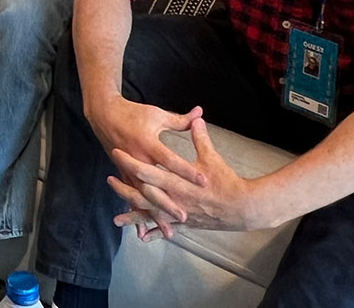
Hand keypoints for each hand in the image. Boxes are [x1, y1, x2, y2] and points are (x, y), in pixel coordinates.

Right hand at [86, 96, 205, 239]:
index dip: (186, 171)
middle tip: (183, 216)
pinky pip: (132, 197)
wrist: (104, 115)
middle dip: (168, 203)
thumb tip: (200, 113)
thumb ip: (180, 120)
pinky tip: (142, 231)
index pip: (170, 160)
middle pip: (154, 186)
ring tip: (168, 230)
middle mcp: (137, 159)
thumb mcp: (157, 115)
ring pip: (142, 197)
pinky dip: (137, 214)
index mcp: (147, 143)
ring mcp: (128, 169)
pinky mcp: (123, 174)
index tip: (202, 181)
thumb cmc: (133, 113)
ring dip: (154, 214)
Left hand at [108, 118, 262, 238]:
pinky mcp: (185, 223)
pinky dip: (153, 232)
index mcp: (178, 182)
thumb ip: (200, 138)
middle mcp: (175, 200)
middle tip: (109, 180)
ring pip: (150, 216)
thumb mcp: (212, 158)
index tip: (117, 153)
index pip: (148, 171)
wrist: (244, 208)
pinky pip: (165, 228)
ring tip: (116, 219)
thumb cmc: (227, 182)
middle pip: (142, 195)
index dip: (130, 162)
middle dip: (124, 188)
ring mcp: (178, 214)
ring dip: (133, 216)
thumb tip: (196, 117)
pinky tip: (141, 236)